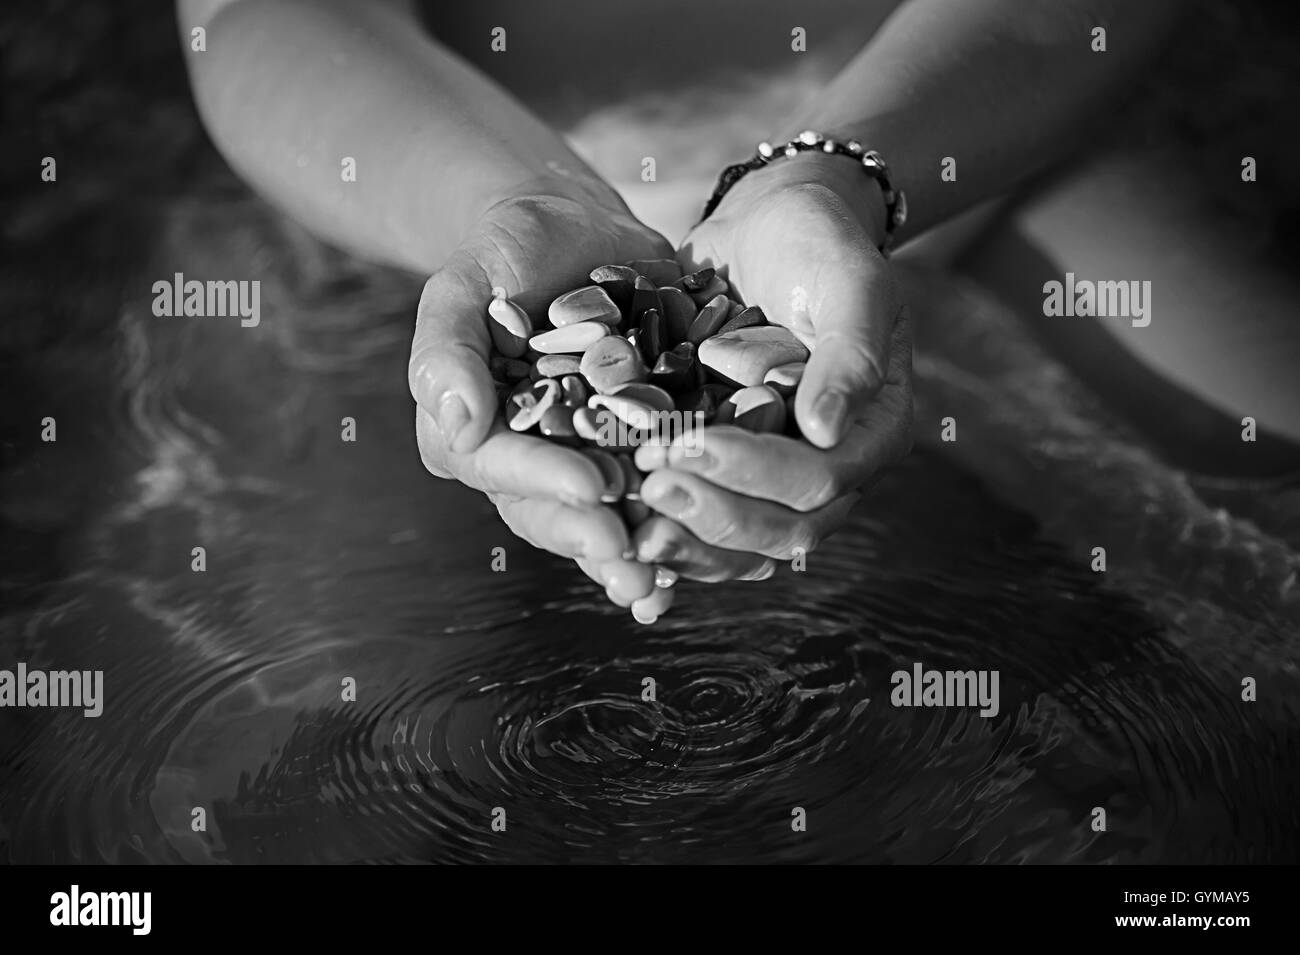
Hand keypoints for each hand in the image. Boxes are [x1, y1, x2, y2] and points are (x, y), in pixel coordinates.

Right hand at [409, 187, 676, 620]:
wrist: (576, 228)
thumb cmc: (503, 252)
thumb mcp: (462, 285)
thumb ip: (446, 352)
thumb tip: (458, 423)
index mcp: (475, 434)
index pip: (502, 468)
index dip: (547, 481)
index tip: (593, 488)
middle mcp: (531, 461)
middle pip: (555, 512)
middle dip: (595, 538)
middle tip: (634, 558)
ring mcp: (589, 460)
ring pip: (608, 518)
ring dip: (639, 552)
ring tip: (668, 578)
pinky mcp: (642, 448)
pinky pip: (661, 491)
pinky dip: (686, 522)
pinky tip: (721, 548)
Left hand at [633, 152, 912, 575]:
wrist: (768, 224)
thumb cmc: (816, 240)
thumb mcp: (848, 279)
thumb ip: (850, 353)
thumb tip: (826, 432)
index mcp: (874, 428)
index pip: (821, 478)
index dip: (756, 473)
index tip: (689, 444)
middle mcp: (832, 465)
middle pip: (783, 528)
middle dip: (715, 515)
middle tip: (651, 484)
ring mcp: (778, 475)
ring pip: (744, 545)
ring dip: (690, 543)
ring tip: (632, 528)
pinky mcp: (731, 472)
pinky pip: (706, 525)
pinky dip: (668, 533)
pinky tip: (622, 528)